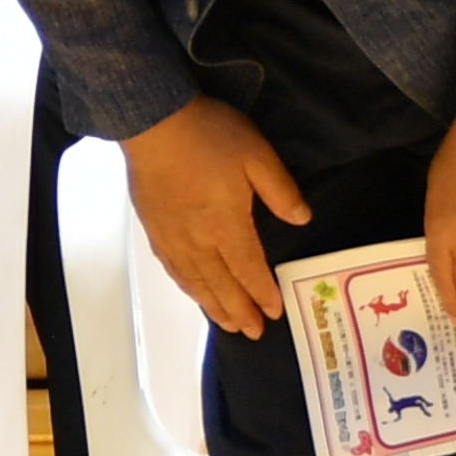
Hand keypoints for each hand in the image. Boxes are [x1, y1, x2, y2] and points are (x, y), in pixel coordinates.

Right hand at [126, 93, 314, 337]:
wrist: (154, 122)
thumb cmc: (209, 136)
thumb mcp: (257, 155)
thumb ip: (281, 191)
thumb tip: (302, 220)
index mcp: (227, 225)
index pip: (249, 269)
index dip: (263, 293)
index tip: (274, 311)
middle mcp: (199, 241)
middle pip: (222, 285)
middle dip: (240, 311)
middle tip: (254, 333)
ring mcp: (173, 238)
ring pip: (196, 283)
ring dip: (214, 307)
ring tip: (228, 325)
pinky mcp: (154, 230)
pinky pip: (173, 270)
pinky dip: (187, 288)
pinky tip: (193, 292)